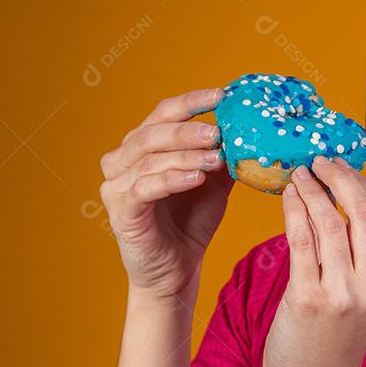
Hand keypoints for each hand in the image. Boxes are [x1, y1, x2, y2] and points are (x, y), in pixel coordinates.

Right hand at [99, 88, 234, 299]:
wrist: (175, 271)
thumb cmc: (190, 223)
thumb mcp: (214, 184)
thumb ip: (222, 156)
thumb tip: (248, 130)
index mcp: (142, 146)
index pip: (164, 113)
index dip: (191, 102)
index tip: (221, 95)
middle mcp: (122, 160)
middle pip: (153, 133)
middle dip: (188, 130)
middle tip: (218, 131)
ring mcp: (116, 185)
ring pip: (150, 159)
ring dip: (186, 155)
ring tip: (216, 157)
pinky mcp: (120, 210)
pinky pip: (145, 188)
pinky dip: (172, 179)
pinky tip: (197, 178)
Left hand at [263, 155, 365, 366]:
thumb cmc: (336, 336)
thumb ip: (365, 253)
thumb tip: (347, 194)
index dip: (362, 182)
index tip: (340, 166)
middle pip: (363, 209)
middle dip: (339, 175)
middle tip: (319, 159)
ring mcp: (344, 294)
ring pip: (330, 220)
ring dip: (311, 189)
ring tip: (297, 174)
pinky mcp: (308, 300)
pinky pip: (301, 239)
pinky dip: (293, 209)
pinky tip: (286, 196)